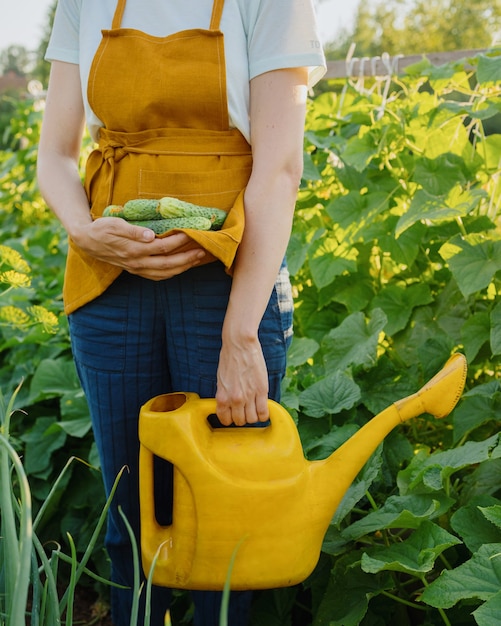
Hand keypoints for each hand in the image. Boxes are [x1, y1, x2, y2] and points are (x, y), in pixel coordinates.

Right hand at [72, 217, 206, 279]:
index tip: (191, 233)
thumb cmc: (101, 228)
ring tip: (197, 259)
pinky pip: (158, 276)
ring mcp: (137, 269)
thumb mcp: (114, 224)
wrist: (87, 241)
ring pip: (165, 273)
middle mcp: (137, 263)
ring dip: (183, 267)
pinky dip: (172, 273)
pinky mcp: (136, 271)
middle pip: (168, 264)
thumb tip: (150, 236)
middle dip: (187, 258)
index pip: (162, 247)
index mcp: (133, 250)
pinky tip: (182, 267)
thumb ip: (132, 231)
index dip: (178, 241)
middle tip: (203, 250)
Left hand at [216, 334, 269, 425]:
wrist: (240, 344)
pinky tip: (263, 409)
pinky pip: (264, 412)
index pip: (225, 420)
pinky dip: (264, 414)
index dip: (230, 418)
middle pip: (240, 421)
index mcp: (222, 397)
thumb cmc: (229, 359)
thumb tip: (229, 406)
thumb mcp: (221, 380)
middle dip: (242, 417)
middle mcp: (235, 399)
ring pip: (253, 419)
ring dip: (254, 416)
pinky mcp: (262, 390)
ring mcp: (249, 396)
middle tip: (245, 410)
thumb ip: (225, 395)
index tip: (234, 414)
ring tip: (254, 408)